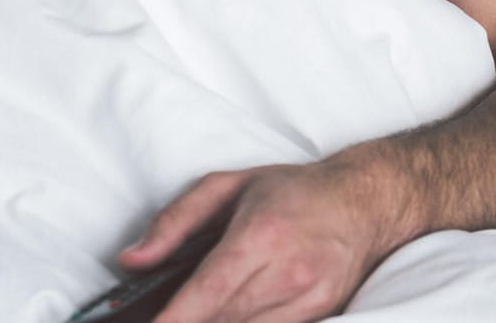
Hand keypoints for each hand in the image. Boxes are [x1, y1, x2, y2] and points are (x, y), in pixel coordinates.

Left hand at [118, 161, 407, 322]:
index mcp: (261, 234)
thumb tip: (131, 260)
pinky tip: (222, 317)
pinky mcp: (323, 313)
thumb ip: (173, 223)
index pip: (210, 290)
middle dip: (190, 322)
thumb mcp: (224, 187)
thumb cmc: (289, 190)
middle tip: (157, 319)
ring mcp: (311, 298)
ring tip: (189, 315)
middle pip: (226, 318)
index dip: (178, 317)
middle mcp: (290, 271)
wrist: (363, 201)